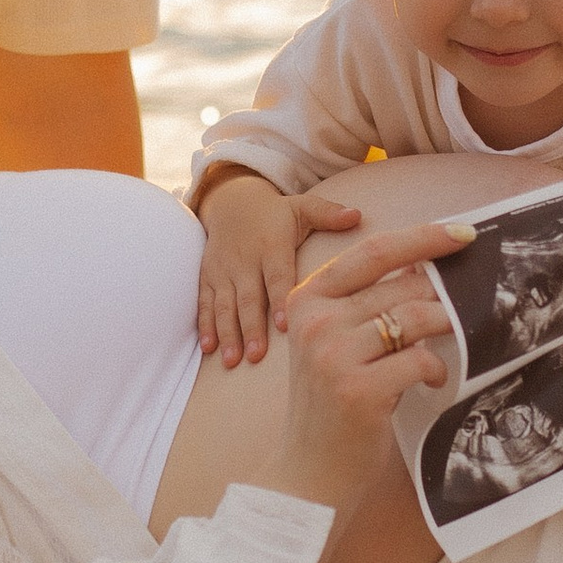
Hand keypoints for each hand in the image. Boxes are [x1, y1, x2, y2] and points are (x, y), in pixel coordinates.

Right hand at [194, 170, 360, 366]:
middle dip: (251, 328)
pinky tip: (209, 348)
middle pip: (248, 297)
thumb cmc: (278, 213)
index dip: (278, 300)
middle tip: (257, 357)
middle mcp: (245, 260)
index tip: (284, 326)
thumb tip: (357, 215)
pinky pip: (206, 303)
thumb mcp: (303, 207)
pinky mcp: (208, 277)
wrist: (232, 202)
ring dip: (228, 333)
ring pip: (225, 305)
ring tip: (233, 360)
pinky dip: (206, 325)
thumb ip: (328, 213)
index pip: (276, 276)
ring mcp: (224, 271)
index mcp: (271, 246)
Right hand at [265, 222, 464, 519]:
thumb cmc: (331, 403)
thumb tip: (428, 271)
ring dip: (445, 328)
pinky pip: (420, 360)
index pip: (373, 251)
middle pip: (401, 286)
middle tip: (470, 303)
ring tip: (452, 342)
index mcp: (307, 298)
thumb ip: (367, 305)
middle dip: (443, 294)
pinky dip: (436, 368)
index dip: (423, 238)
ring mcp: (333, 354)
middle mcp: (316, 321)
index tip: (463, 234)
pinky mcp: (357, 389)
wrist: (308, 471)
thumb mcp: (336, 343)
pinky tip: (431, 381)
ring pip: (415, 318)